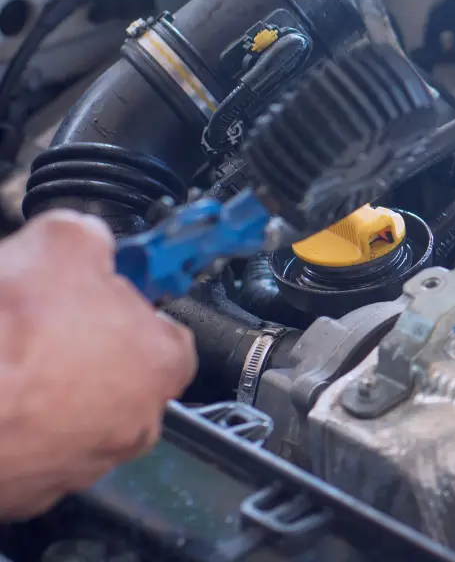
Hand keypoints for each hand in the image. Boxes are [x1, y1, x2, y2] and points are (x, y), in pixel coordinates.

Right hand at [0, 211, 196, 520]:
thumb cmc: (10, 335)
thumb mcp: (62, 242)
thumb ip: (92, 238)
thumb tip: (89, 236)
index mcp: (162, 363)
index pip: (167, 329)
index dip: (127, 305)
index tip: (101, 293)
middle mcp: (135, 423)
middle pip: (120, 374)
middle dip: (85, 348)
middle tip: (44, 324)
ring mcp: (83, 463)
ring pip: (75, 415)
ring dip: (48, 389)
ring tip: (11, 359)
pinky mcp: (30, 490)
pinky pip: (31, 448)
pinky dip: (15, 422)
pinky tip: (0, 393)